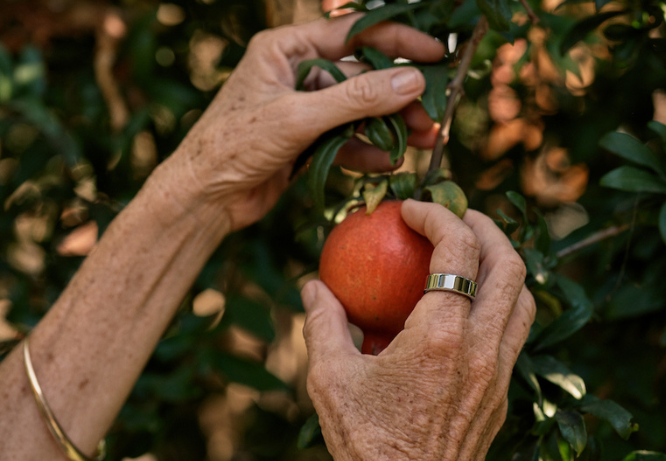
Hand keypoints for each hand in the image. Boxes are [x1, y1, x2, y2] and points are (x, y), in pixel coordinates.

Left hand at [159, 15, 443, 231]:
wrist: (204, 197)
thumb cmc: (234, 145)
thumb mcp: (298, 117)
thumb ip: (356, 99)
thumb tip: (411, 80)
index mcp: (287, 49)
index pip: (352, 34)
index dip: (398, 40)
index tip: (437, 55)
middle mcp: (297, 72)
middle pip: (362, 76)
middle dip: (398, 96)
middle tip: (431, 116)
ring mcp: (303, 108)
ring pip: (359, 111)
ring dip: (390, 126)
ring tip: (424, 141)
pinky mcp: (307, 140)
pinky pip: (346, 139)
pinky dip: (367, 150)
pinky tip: (390, 162)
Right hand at [301, 200, 535, 460]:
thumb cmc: (366, 446)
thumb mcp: (330, 380)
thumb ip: (322, 323)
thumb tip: (312, 287)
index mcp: (441, 335)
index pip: (457, 249)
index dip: (437, 215)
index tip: (411, 210)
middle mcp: (483, 348)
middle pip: (511, 265)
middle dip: (486, 227)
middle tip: (458, 216)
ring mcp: (500, 374)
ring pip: (524, 300)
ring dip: (503, 265)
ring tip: (471, 254)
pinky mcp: (502, 396)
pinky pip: (515, 334)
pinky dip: (500, 304)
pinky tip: (466, 310)